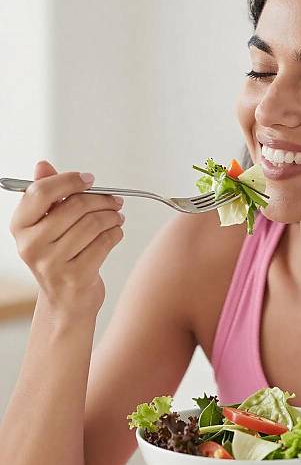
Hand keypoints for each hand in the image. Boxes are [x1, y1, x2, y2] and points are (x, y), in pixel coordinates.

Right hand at [9, 160, 124, 319]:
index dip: (69, 181)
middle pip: (74, 207)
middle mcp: (31, 245)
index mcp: (19, 226)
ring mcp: (52, 263)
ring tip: (118, 216)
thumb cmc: (59, 256)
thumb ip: (47, 194)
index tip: (90, 180)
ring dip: (112, 216)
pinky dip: (116, 233)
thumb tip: (43, 164)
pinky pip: (104, 243)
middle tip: (115, 200)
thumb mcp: (47, 225)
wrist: (65, 300)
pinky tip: (117, 232)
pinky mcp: (75, 276)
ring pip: (93, 224)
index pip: (41, 192)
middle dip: (101, 199)